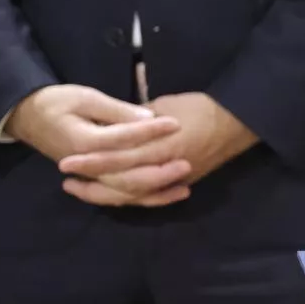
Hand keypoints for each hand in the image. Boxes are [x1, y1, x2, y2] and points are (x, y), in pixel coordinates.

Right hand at [4, 85, 184, 205]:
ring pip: (124, 193)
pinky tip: (163, 195)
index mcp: (84, 143)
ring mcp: (89, 176)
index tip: (176, 123)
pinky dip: (140, 198)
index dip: (151, 131)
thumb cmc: (56, 102)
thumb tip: (146, 117)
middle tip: (188, 164)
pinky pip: (118, 195)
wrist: (27, 117)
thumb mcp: (85, 97)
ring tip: (183, 188)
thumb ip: (116, 111)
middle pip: (126, 177)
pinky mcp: (93, 179)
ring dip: (154, 192)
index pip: (124, 140)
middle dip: (159, 173)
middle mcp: (87, 166)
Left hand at [57, 92, 256, 206]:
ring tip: (82, 190)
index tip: (66, 160)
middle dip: (92, 182)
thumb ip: (138, 119)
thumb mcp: (166, 104)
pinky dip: (131, 199)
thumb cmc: (201, 106)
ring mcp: (173, 179)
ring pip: (133, 195)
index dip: (91, 160)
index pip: (118, 157)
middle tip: (66, 179)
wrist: (238, 121)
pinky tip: (113, 197)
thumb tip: (115, 126)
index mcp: (161, 144)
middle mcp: (165, 166)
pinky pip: (150, 198)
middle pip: (121, 181)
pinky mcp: (180, 183)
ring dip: (105, 195)